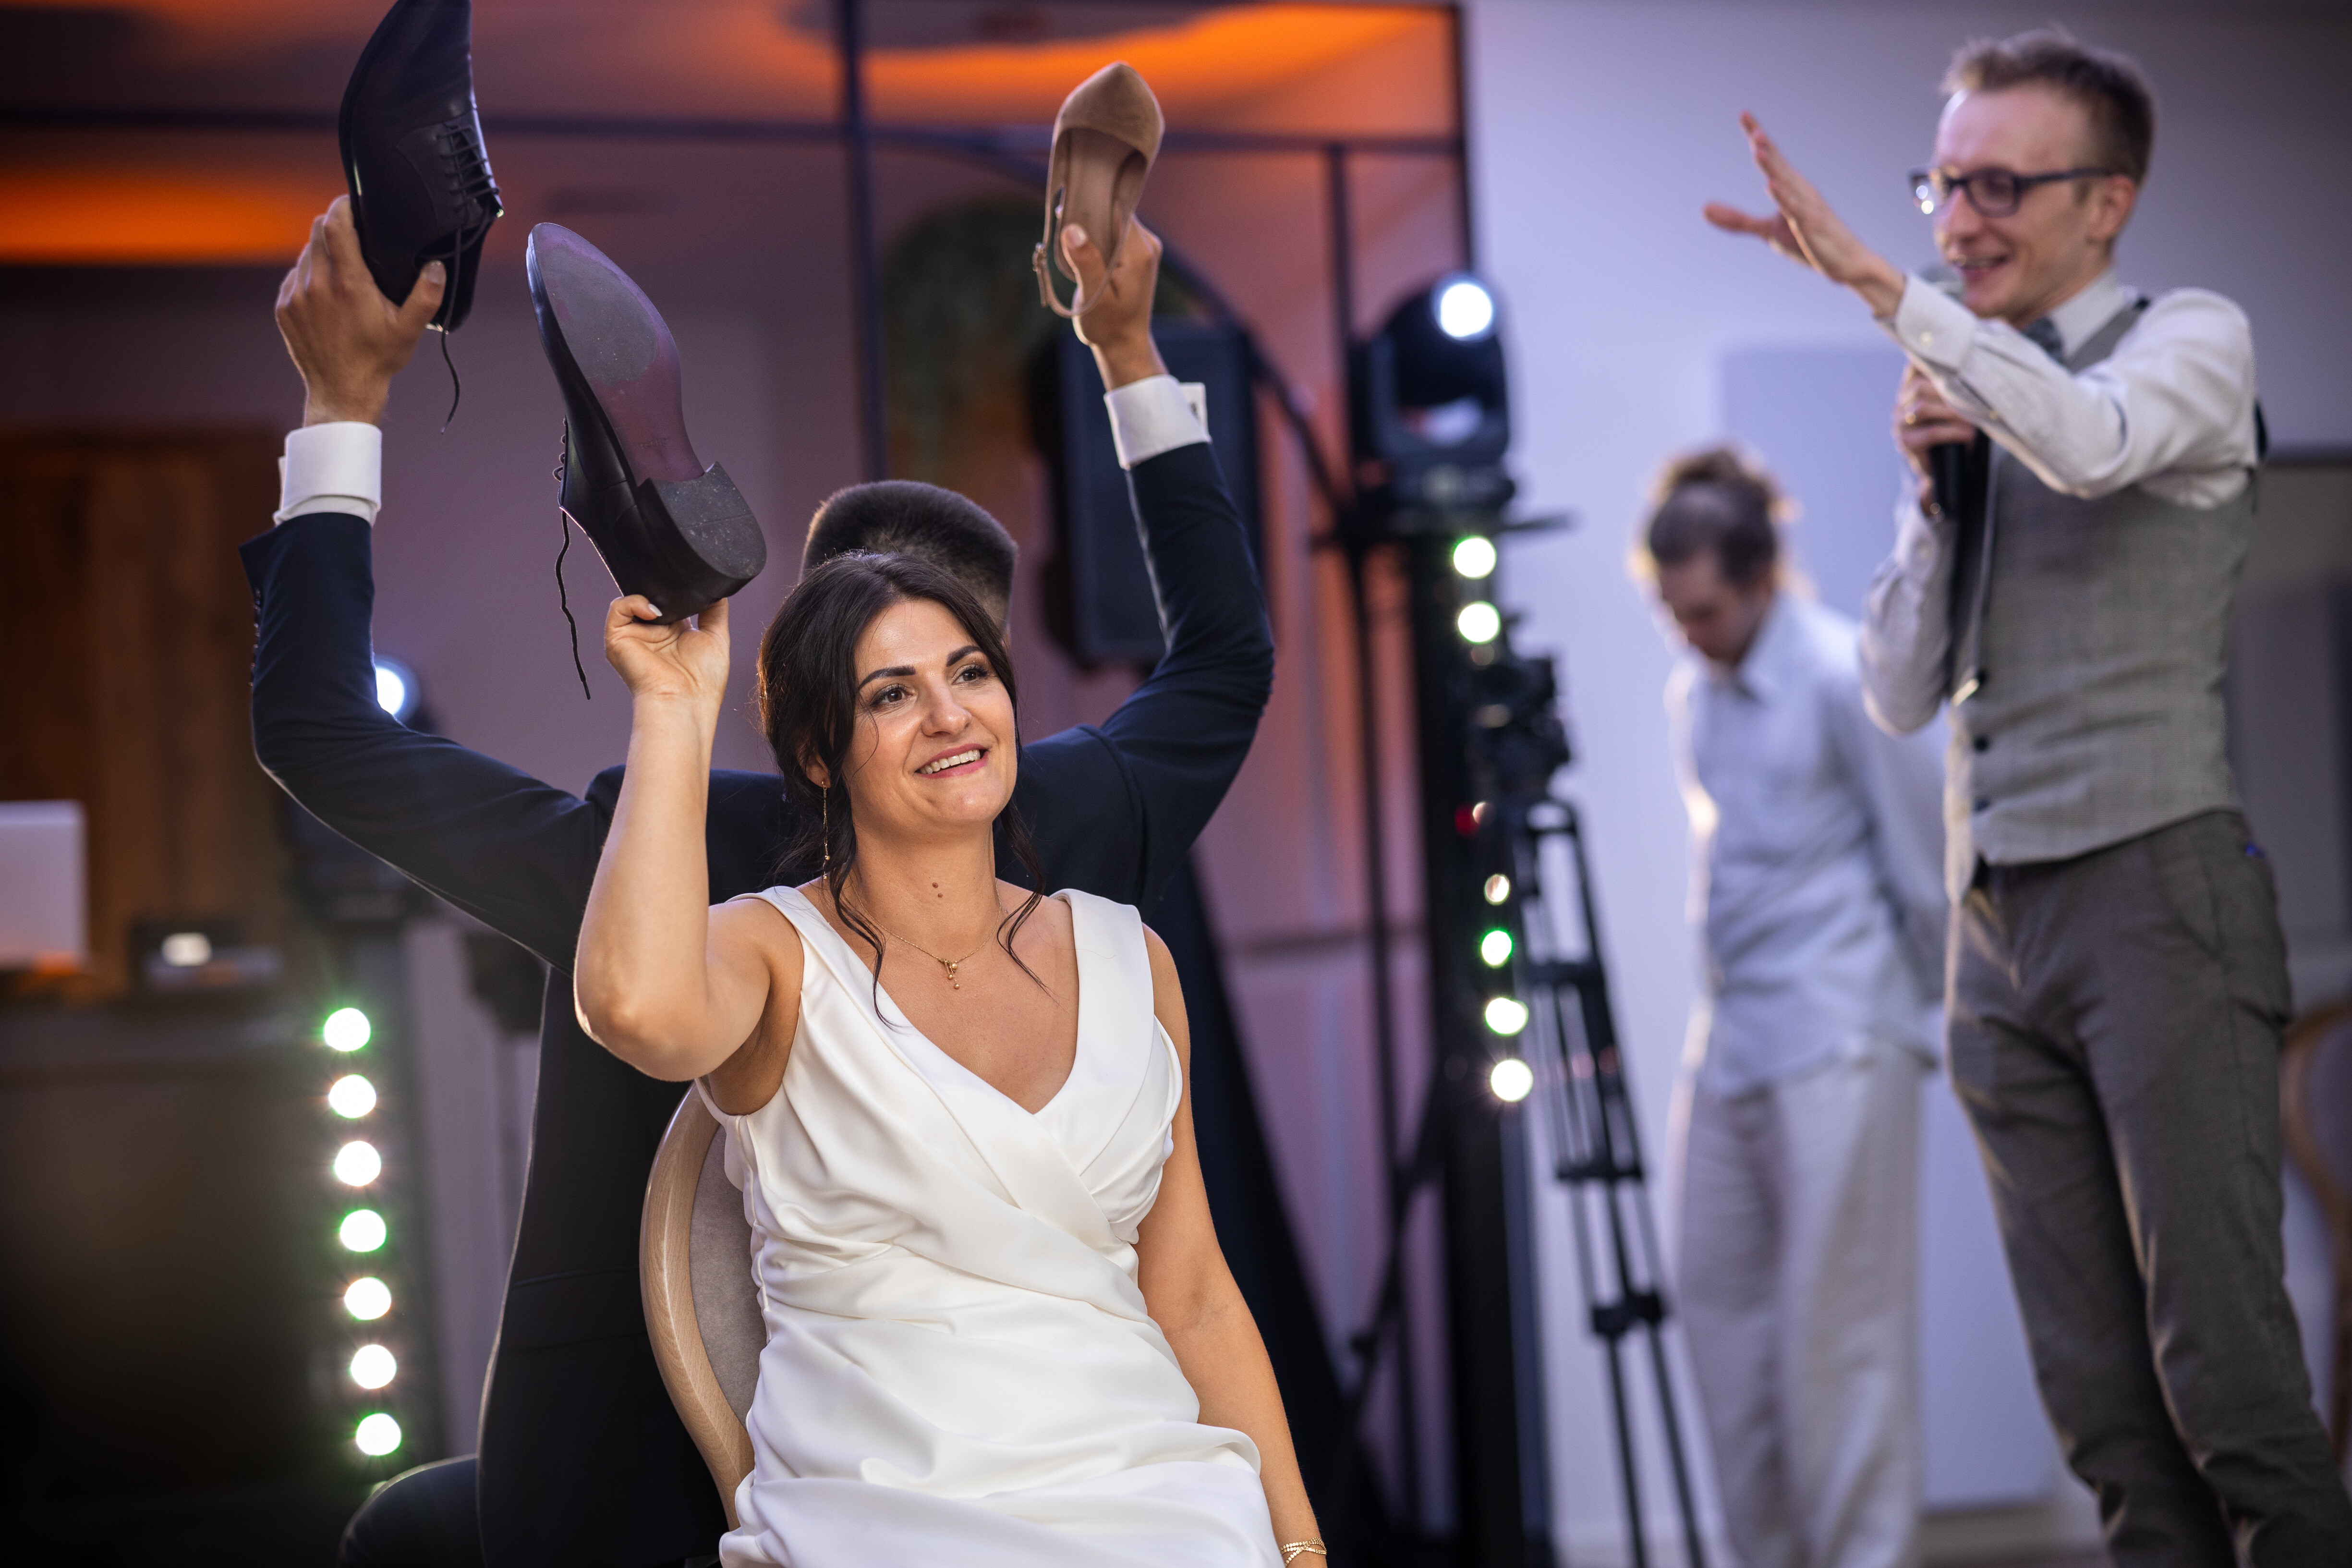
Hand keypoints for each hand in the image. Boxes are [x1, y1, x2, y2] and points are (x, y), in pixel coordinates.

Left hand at [275, 195, 443, 425]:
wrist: (341, 391)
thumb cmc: (376, 360)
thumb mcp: (409, 330)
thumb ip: (426, 295)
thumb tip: (436, 267)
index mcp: (349, 285)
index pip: (335, 225)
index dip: (343, 206)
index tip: (353, 204)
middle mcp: (318, 285)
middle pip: (317, 230)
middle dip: (335, 225)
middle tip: (353, 234)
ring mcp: (296, 295)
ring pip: (306, 251)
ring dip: (322, 250)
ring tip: (343, 267)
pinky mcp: (285, 306)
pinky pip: (295, 275)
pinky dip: (310, 274)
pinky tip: (327, 291)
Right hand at [604, 594, 730, 713]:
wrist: (684, 703)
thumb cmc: (702, 683)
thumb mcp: (716, 638)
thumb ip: (715, 612)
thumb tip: (716, 589)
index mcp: (673, 634)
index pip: (669, 603)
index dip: (677, 593)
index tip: (690, 590)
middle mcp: (651, 634)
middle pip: (651, 598)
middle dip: (663, 591)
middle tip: (678, 596)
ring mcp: (634, 636)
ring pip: (632, 600)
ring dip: (650, 597)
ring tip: (667, 610)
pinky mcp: (617, 640)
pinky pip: (617, 608)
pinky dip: (633, 602)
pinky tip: (653, 613)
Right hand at [1063, 216, 1168, 389]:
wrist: (1125, 345)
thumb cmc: (1108, 326)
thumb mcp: (1094, 298)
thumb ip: (1086, 262)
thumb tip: (1072, 229)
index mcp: (1139, 251)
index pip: (1116, 208)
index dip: (1092, 202)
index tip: (1069, 206)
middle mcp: (1146, 244)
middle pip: (1115, 211)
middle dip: (1089, 213)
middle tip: (1064, 221)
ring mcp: (1143, 248)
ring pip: (1113, 220)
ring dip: (1091, 225)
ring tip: (1070, 237)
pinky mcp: (1135, 254)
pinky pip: (1114, 232)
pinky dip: (1096, 235)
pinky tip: (1082, 248)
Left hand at [1704, 112, 1905, 317]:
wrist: (1848, 263)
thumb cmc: (1808, 244)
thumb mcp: (1768, 232)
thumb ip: (1737, 220)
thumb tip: (1703, 209)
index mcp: (1791, 187)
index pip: (1772, 158)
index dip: (1758, 136)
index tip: (1744, 114)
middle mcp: (1800, 190)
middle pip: (1778, 163)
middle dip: (1764, 144)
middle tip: (1750, 125)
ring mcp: (1806, 207)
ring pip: (1786, 182)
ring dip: (1772, 165)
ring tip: (1756, 148)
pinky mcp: (1810, 226)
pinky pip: (1795, 210)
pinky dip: (1783, 198)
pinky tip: (1771, 185)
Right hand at [1892, 363, 1978, 507]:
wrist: (1943, 468)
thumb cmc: (1954, 428)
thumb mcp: (1955, 402)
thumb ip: (1957, 382)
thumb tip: (1985, 353)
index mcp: (1910, 388)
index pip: (1914, 366)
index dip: (1928, 359)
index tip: (1950, 354)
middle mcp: (1901, 404)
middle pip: (1919, 386)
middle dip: (1948, 391)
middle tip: (1973, 399)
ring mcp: (1901, 424)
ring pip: (1922, 408)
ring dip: (1952, 412)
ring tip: (1972, 419)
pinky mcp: (1907, 444)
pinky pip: (1930, 433)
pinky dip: (1952, 432)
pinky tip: (1967, 434)